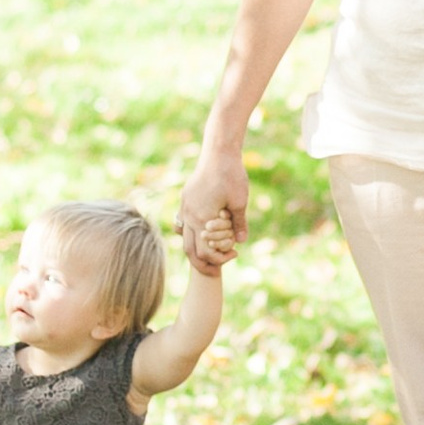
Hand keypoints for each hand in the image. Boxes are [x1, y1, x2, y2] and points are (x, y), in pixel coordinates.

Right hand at [180, 147, 246, 266]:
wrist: (218, 153)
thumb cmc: (231, 175)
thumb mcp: (240, 201)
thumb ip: (239, 224)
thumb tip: (241, 242)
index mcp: (201, 220)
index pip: (205, 252)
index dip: (219, 259)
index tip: (235, 255)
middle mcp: (189, 216)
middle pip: (189, 250)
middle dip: (203, 263)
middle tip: (217, 271)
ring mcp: (185, 207)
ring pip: (183, 236)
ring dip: (195, 247)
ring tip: (209, 251)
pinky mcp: (186, 199)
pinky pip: (182, 222)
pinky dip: (189, 232)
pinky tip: (202, 231)